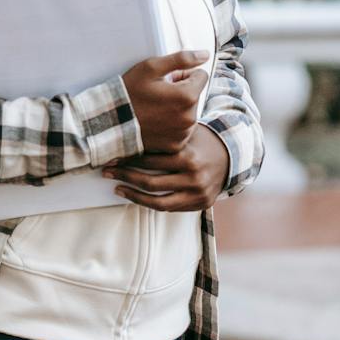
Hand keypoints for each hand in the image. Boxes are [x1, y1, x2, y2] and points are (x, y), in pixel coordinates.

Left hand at [105, 124, 227, 212]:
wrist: (232, 156)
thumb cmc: (202, 141)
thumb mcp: (186, 133)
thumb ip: (164, 136)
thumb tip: (128, 132)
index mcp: (187, 155)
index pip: (150, 160)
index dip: (128, 160)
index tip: (111, 158)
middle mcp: (192, 176)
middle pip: (150, 182)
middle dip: (125, 177)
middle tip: (107, 171)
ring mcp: (197, 192)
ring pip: (157, 201)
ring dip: (133, 195)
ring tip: (117, 188)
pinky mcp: (200, 204)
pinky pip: (169, 208)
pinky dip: (150, 204)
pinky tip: (136, 197)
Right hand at [121, 50, 209, 154]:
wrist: (112, 123)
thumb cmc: (129, 93)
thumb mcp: (151, 68)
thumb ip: (181, 58)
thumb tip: (204, 55)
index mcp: (187, 96)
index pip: (201, 76)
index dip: (183, 74)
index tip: (167, 80)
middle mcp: (190, 117)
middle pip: (195, 95)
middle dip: (180, 91)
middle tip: (158, 94)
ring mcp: (183, 133)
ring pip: (189, 112)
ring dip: (177, 108)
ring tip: (155, 108)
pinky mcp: (176, 144)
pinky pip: (182, 129)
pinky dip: (173, 124)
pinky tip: (156, 121)